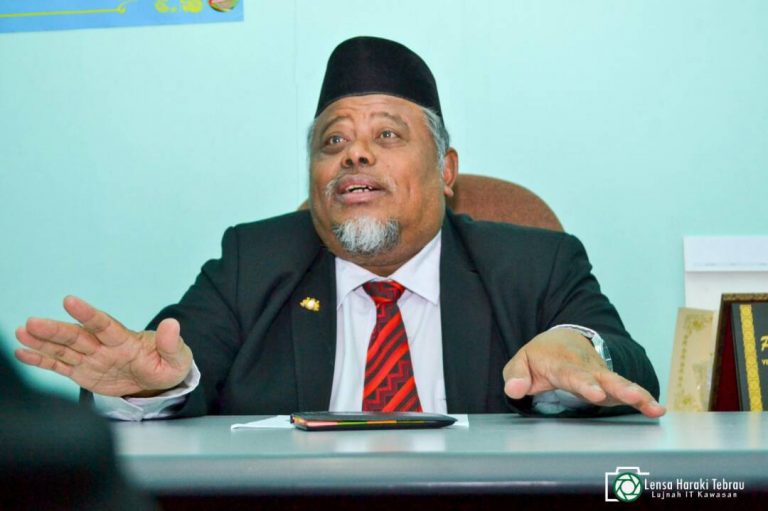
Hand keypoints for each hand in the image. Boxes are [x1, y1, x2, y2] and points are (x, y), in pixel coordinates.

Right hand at [15, 295, 192, 396]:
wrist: (158, 380)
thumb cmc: (167, 365)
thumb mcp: (177, 358)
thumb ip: (172, 343)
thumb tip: (173, 324)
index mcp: (126, 341)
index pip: (105, 325)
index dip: (88, 314)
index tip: (69, 301)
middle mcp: (104, 346)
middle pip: (77, 337)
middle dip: (55, 330)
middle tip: (32, 322)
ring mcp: (92, 358)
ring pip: (64, 348)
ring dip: (42, 341)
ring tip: (21, 332)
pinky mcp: (83, 372)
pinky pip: (60, 365)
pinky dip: (41, 359)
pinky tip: (22, 352)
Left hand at [503, 328, 664, 417]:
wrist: (562, 339)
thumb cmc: (540, 356)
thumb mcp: (521, 362)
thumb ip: (515, 376)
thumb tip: (514, 390)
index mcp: (562, 364)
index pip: (573, 375)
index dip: (585, 384)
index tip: (595, 394)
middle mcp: (586, 368)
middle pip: (603, 378)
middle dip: (618, 388)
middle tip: (632, 397)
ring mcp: (601, 374)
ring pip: (620, 383)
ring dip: (636, 394)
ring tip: (652, 406)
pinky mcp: (610, 382)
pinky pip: (627, 389)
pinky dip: (643, 398)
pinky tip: (657, 410)